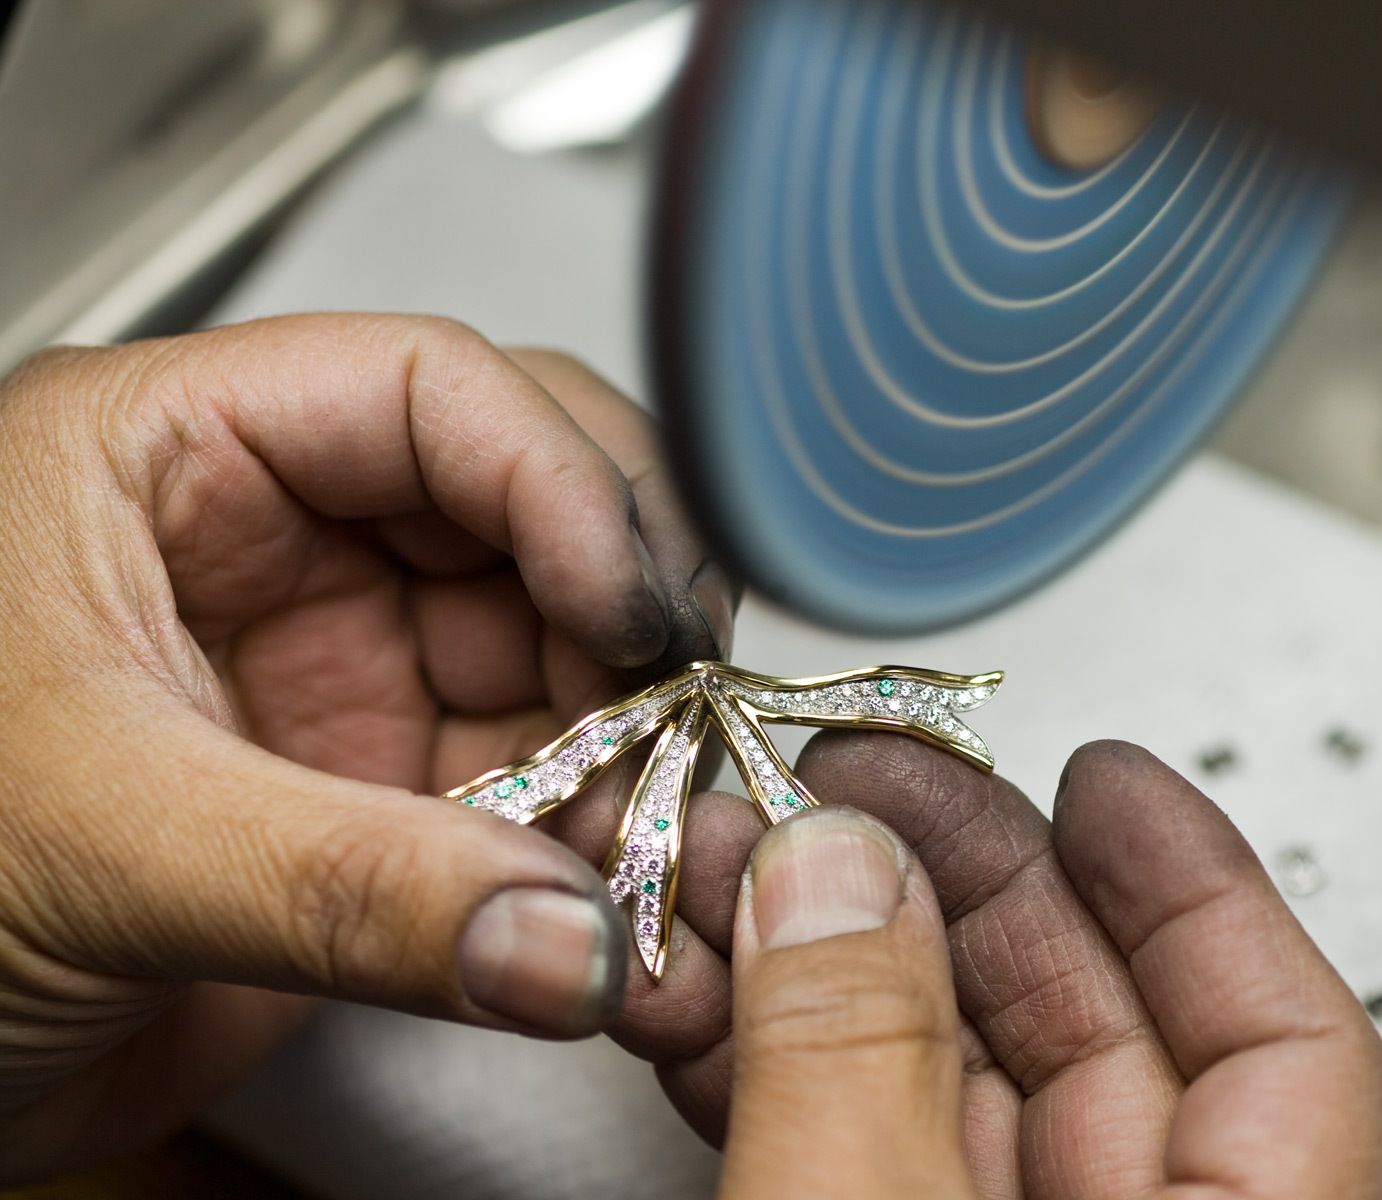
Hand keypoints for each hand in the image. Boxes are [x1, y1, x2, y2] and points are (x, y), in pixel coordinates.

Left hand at [0, 316, 735, 1178]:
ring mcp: (338, 664)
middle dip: (622, 598)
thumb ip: (349, 889)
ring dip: (630, 727)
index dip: (558, 477)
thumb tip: (567, 936)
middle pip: (524, 499)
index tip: (633, 607)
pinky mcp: (378, 788)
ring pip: (552, 645)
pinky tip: (623, 877)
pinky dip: (600, 823)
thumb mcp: (97, 847)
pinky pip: (536, 774)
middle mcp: (276, 541)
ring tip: (665, 818)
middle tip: (683, 702)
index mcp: (172, 457)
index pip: (423, 388)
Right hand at [601, 738, 1381, 1198]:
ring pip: (948, 1099)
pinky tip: (708, 998)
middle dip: (957, 891)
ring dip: (829, 972)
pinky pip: (859, 1167)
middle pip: (1096, 1041)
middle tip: (854, 786)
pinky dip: (782, 1079)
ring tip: (730, 868)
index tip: (1106, 772)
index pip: (1283, 1040)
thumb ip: (858, 1066)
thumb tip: (836, 875)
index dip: (1195, 882)